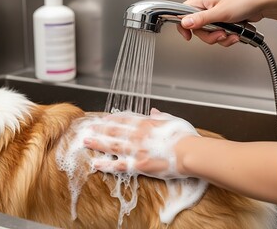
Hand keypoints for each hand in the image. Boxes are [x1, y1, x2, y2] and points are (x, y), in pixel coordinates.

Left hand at [84, 108, 199, 179]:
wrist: (190, 152)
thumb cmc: (185, 137)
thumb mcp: (173, 120)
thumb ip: (160, 116)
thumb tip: (154, 111)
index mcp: (146, 123)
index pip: (124, 119)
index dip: (112, 119)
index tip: (103, 119)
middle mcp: (137, 135)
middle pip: (114, 131)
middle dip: (100, 129)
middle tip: (88, 128)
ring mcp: (136, 150)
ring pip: (112, 146)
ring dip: (97, 143)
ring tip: (86, 141)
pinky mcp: (138, 165)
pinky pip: (118, 165)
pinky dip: (106, 164)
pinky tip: (95, 163)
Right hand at [177, 0, 268, 45]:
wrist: (263, 3)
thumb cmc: (245, 0)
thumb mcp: (220, 12)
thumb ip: (201, 19)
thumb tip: (184, 23)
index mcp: (202, 0)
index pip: (183, 14)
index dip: (184, 27)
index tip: (188, 37)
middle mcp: (207, 7)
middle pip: (197, 29)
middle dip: (210, 36)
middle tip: (220, 34)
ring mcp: (215, 15)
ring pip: (209, 34)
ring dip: (220, 38)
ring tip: (231, 34)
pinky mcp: (224, 22)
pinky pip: (219, 34)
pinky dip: (227, 38)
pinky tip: (235, 35)